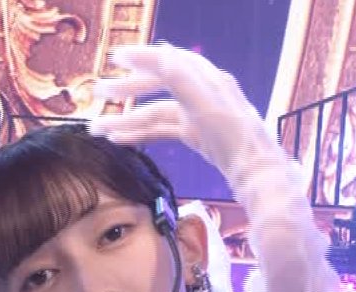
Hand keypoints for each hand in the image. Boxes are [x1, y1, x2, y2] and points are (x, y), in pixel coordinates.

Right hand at [89, 43, 278, 187]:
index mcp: (206, 80)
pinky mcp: (198, 134)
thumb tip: (160, 54)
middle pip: (158, 84)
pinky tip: (122, 142)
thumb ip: (183, 80)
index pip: (168, 61)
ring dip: (127, 119)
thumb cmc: (237, 141)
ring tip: (99, 130)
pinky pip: (163, 129)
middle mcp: (202, 92)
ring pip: (156, 111)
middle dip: (126, 89)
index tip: (114, 57)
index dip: (141, 57)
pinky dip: (142, 133)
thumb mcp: (207, 106)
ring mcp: (199, 114)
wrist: (258, 174)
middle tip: (98, 93)